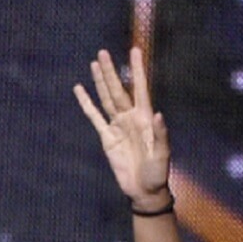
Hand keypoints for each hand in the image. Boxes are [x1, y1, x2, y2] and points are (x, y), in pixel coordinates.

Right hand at [73, 48, 170, 210]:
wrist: (144, 190)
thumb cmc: (158, 173)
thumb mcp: (162, 154)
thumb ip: (160, 134)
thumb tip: (157, 113)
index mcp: (145, 119)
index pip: (141, 89)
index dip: (138, 70)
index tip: (135, 51)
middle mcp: (131, 118)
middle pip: (118, 90)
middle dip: (111, 71)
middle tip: (103, 52)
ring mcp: (118, 126)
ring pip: (106, 99)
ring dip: (100, 81)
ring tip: (94, 63)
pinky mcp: (107, 137)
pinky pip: (94, 116)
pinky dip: (86, 103)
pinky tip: (80, 89)